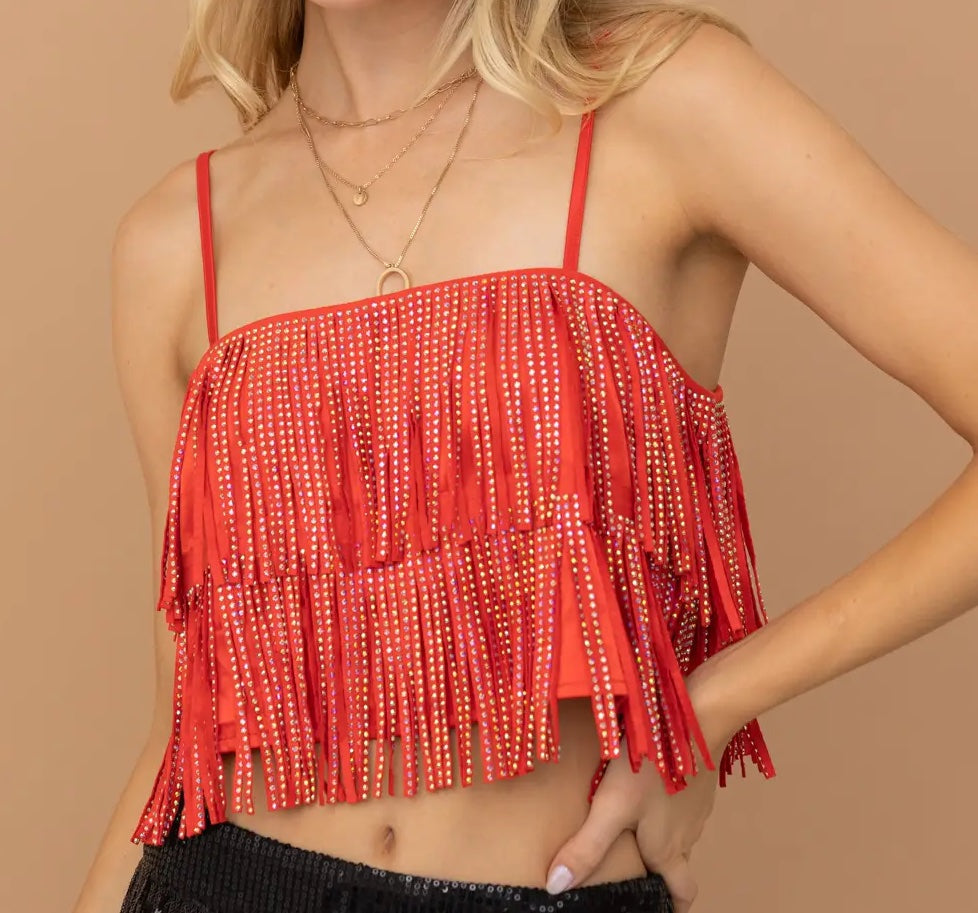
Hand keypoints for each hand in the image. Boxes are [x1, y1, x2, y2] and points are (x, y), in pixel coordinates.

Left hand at [545, 671, 734, 912]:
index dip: (674, 906)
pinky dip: (666, 805)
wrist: (696, 719)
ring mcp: (695, 805)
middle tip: (636, 866)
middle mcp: (687, 833)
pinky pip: (682, 803)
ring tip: (632, 825)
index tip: (660, 909)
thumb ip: (587, 846)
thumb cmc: (653, 766)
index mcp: (667, 849)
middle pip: (676, 863)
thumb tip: (557, 887)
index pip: (683, 892)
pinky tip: (646, 787)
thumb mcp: (612, 806)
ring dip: (661, 835)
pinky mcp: (695, 780)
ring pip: (679, 832)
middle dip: (661, 870)